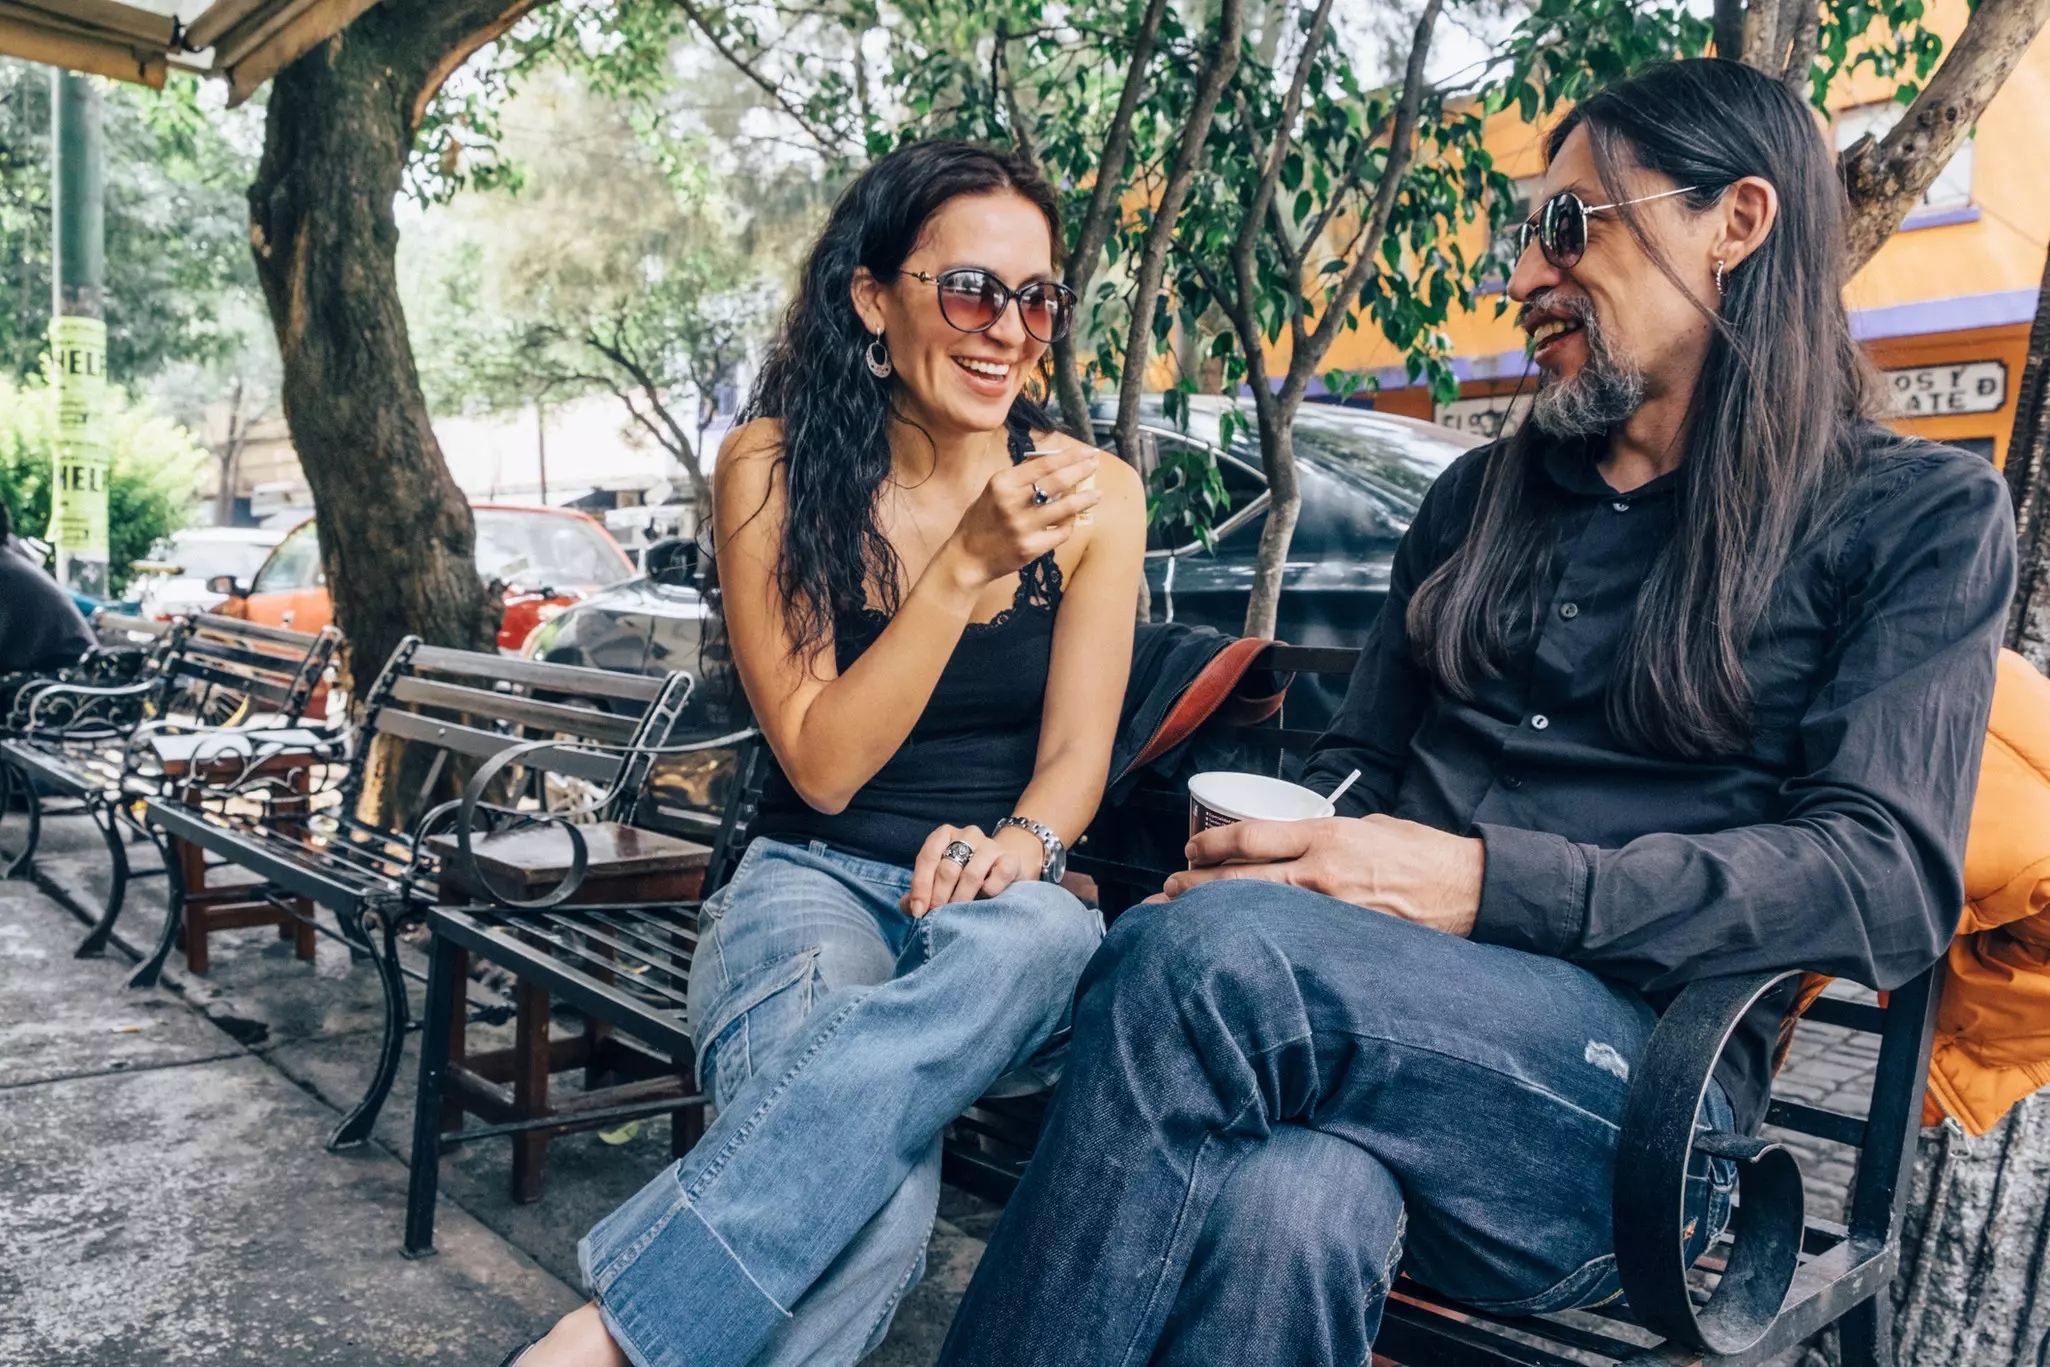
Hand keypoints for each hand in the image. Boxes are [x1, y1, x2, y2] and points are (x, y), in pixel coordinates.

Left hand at [902, 823, 1044, 915]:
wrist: (1004, 866)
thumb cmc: (963, 875)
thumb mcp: (940, 879)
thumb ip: (921, 892)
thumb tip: (908, 907)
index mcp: (944, 835)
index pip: (927, 858)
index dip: (920, 886)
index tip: (918, 911)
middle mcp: (967, 835)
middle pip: (947, 868)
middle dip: (939, 897)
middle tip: (937, 916)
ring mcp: (990, 845)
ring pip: (971, 874)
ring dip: (961, 898)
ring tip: (957, 914)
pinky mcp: (1010, 859)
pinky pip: (998, 875)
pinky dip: (989, 890)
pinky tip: (984, 899)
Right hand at [943, 449, 1101, 587]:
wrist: (968, 556)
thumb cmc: (983, 519)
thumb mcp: (995, 489)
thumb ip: (1021, 475)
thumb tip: (1055, 460)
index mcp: (1003, 482)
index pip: (1045, 463)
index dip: (1071, 456)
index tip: (1088, 452)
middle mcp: (1012, 502)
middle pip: (1058, 481)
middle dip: (1082, 470)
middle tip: (1095, 465)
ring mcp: (1023, 527)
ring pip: (1066, 508)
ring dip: (1085, 499)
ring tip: (1097, 494)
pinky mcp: (1031, 548)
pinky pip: (1061, 533)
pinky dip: (1068, 525)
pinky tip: (1071, 521)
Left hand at [1163, 815, 1485, 937]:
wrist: (1469, 889)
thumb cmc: (1420, 853)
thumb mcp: (1366, 826)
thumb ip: (1323, 836)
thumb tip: (1288, 846)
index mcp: (1326, 834)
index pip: (1249, 837)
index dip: (1209, 843)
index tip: (1190, 847)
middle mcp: (1321, 872)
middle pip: (1238, 880)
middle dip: (1193, 885)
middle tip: (1167, 889)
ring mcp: (1331, 912)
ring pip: (1256, 914)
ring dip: (1214, 918)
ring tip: (1181, 921)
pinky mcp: (1343, 942)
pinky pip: (1289, 942)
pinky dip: (1257, 943)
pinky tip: (1235, 950)